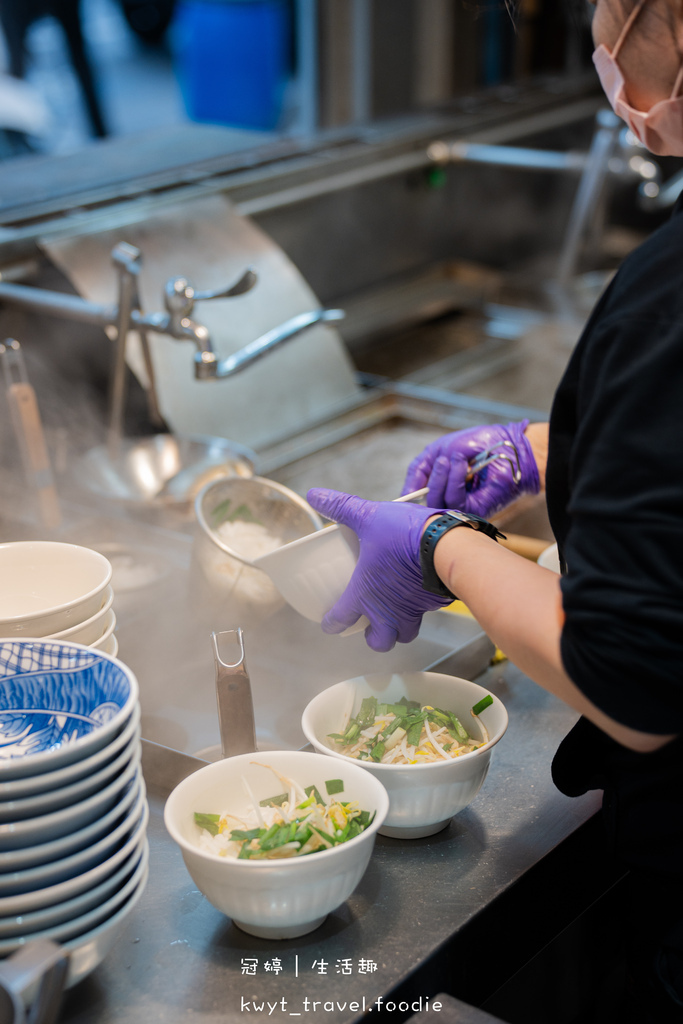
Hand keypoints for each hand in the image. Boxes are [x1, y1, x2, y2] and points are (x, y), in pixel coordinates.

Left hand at [306, 489, 452, 652]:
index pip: (341, 620)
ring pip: (405, 633)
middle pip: (379, 641)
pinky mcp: (434, 602)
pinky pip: (425, 613)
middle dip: (373, 637)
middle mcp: (388, 610)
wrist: (447, 545)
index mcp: (365, 594)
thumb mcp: (368, 516)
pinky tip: (418, 592)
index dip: (331, 624)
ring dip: (398, 629)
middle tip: (369, 625)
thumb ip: (341, 507)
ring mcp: (413, 609)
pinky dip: (420, 608)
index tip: (329, 623)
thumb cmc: (405, 535)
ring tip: (395, 614)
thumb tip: (316, 495)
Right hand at [402, 420, 539, 515]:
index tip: (403, 493)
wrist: (509, 445)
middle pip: (426, 503)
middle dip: (430, 481)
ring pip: (439, 504)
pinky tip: (462, 466)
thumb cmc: (478, 443)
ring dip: (442, 479)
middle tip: (440, 462)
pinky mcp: (476, 509)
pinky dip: (455, 482)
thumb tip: (405, 496)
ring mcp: (463, 506)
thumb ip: (419, 471)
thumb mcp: (440, 451)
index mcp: (440, 486)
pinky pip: (456, 502)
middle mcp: (450, 498)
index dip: (409, 494)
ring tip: (454, 459)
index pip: (418, 498)